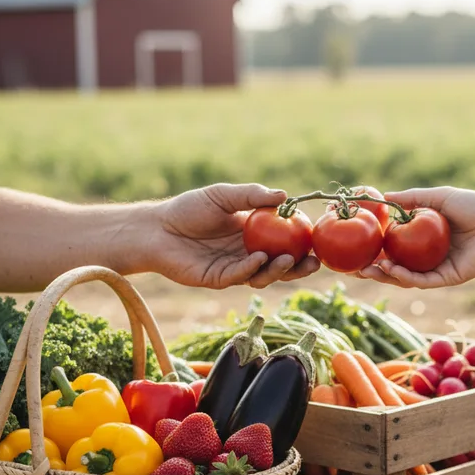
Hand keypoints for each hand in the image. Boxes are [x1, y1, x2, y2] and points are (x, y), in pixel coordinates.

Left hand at [152, 183, 320, 288]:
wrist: (156, 229)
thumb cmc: (188, 208)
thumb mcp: (223, 195)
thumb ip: (252, 195)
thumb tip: (285, 196)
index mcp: (253, 233)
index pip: (285, 241)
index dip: (302, 242)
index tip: (318, 239)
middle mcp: (247, 253)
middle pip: (280, 264)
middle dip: (299, 266)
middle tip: (314, 262)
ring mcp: (234, 268)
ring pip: (263, 275)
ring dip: (279, 270)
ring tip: (288, 259)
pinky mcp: (218, 279)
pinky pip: (239, 276)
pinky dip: (251, 269)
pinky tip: (257, 259)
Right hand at [359, 186, 474, 288]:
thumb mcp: (438, 197)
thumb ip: (411, 198)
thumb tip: (383, 196)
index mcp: (424, 238)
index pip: (392, 245)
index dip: (372, 247)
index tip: (354, 245)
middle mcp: (427, 256)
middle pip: (393, 266)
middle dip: (371, 268)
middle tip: (352, 267)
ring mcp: (435, 269)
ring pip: (403, 277)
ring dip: (384, 275)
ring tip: (367, 270)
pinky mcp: (446, 278)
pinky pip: (421, 280)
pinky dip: (404, 276)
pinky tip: (391, 268)